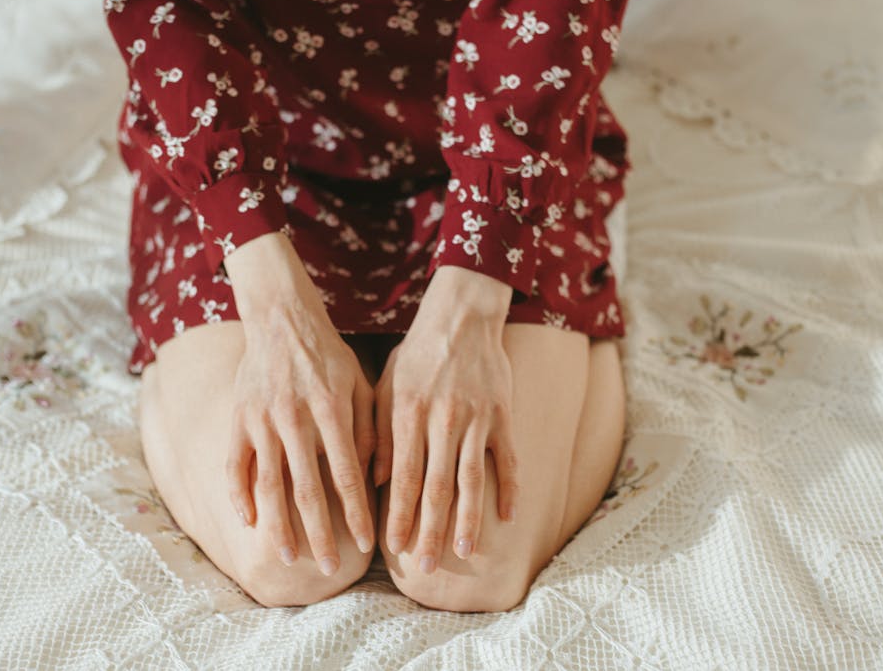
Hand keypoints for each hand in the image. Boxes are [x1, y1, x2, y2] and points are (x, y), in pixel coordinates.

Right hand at [222, 232, 375, 574]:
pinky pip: (235, 465)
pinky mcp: (238, 419)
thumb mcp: (361, 383)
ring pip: (270, 485)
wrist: (281, 320)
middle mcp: (294, 418)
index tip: (366, 545)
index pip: (346, 474)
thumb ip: (371, 428)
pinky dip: (240, 496)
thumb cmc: (329, 356)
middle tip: (328, 569)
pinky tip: (249, 523)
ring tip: (289, 557)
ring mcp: (261, 421)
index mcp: (330, 410)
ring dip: (279, 526)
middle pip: (307, 490)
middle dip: (320, 533)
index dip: (356, 513)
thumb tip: (380, 479)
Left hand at [373, 265, 518, 571]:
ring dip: (469, 521)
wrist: (462, 317)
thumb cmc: (417, 355)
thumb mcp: (384, 386)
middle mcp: (443, 421)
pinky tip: (507, 516)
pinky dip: (509, 488)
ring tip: (466, 552)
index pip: (402, 477)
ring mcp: (477, 420)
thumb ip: (378, 433)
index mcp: (409, 415)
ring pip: (472, 480)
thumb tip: (373, 481)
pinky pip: (509, 459)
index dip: (398, 515)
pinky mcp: (503, 415)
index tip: (393, 547)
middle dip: (429, 530)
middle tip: (425, 565)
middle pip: (436, 487)